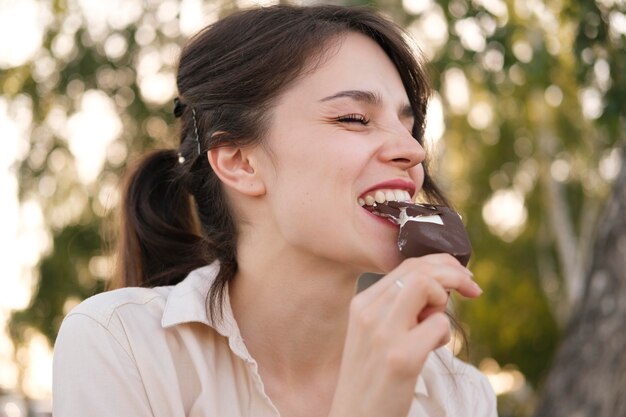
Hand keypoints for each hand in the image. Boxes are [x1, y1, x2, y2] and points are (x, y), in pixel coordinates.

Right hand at [328, 254, 480, 416]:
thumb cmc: (372, 377)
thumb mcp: (373, 335)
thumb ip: (396, 308)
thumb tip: (439, 287)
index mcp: (361, 304)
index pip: (407, 265)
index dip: (442, 264)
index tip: (462, 277)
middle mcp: (368, 313)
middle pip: (419, 269)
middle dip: (454, 274)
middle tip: (472, 288)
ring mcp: (383, 335)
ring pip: (426, 286)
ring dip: (443, 301)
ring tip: (435, 329)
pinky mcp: (401, 358)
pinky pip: (438, 325)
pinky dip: (444, 335)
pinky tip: (431, 350)